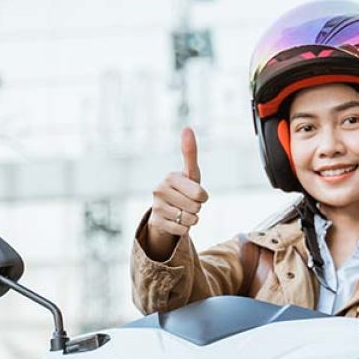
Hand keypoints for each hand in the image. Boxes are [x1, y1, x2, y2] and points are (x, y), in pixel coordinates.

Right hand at [144, 128, 209, 258]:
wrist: (166, 211)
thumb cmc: (183, 189)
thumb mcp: (190, 173)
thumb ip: (190, 152)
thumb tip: (187, 128)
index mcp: (170, 177)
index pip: (200, 194)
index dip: (202, 196)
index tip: (194, 192)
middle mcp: (159, 190)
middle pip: (196, 207)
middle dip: (197, 208)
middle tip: (187, 203)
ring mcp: (156, 207)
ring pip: (190, 220)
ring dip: (191, 218)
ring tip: (181, 211)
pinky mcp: (155, 223)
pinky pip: (182, 230)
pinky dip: (184, 228)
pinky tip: (175, 221)